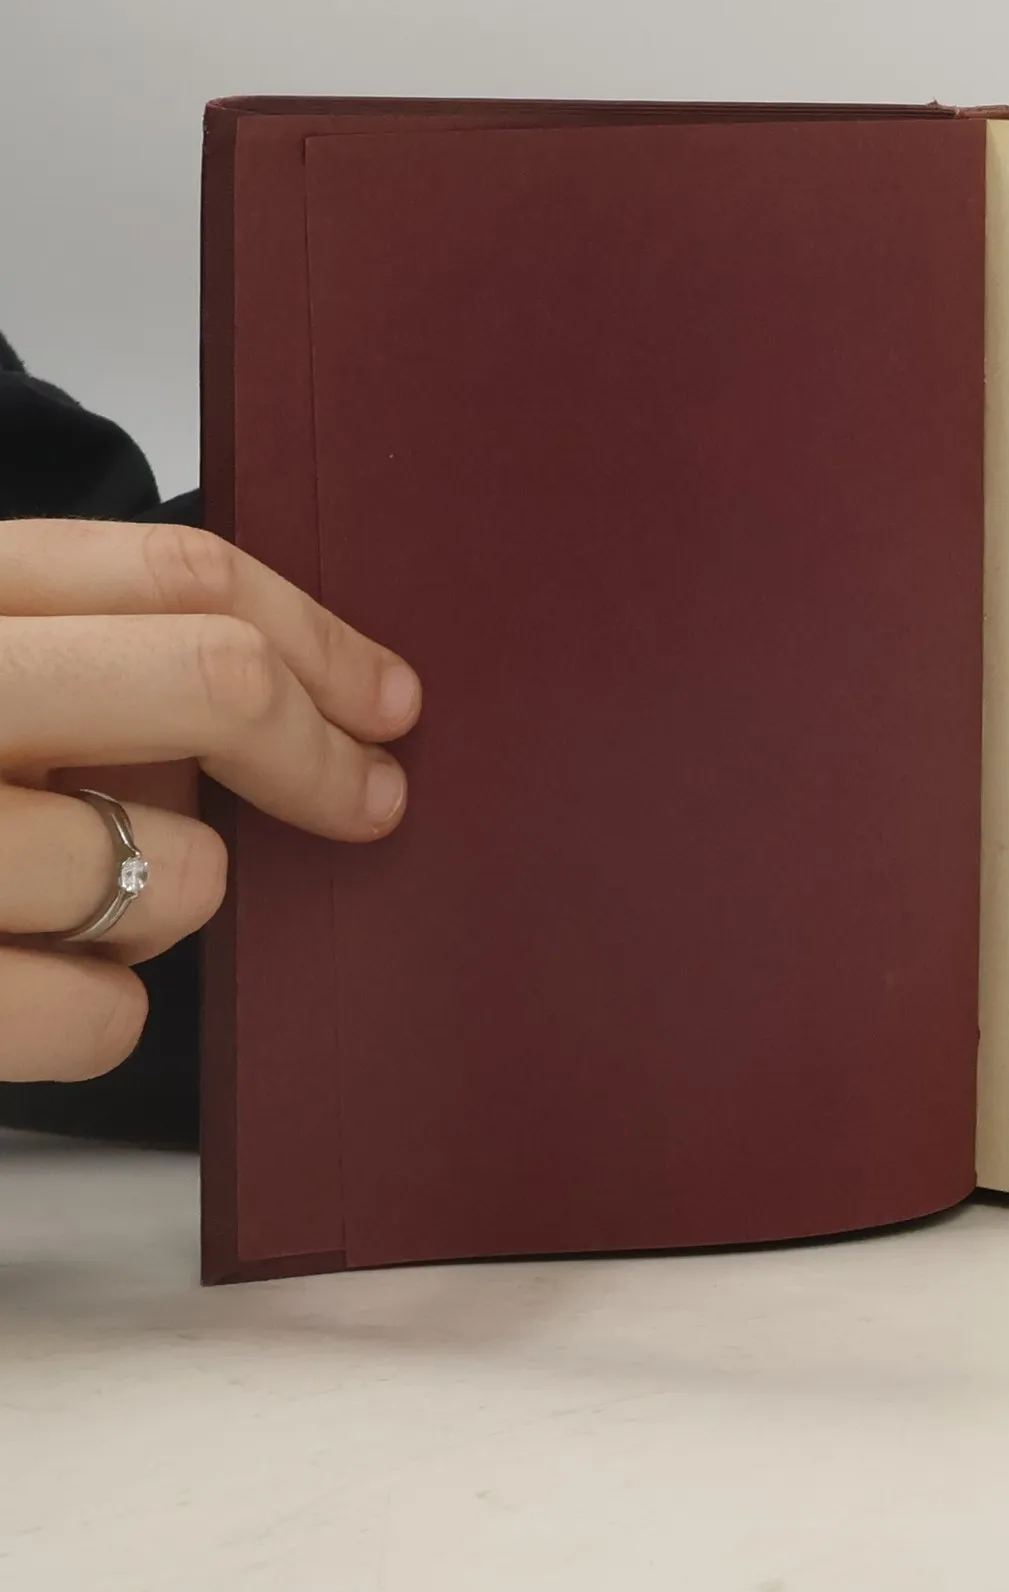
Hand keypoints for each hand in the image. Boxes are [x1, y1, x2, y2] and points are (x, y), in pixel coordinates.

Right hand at [0, 520, 419, 1082]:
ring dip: (178, 895)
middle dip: (321, 753)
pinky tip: (34, 986)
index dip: (320, 633)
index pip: (174, 573)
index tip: (390, 699)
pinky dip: (101, 1014)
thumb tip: (286, 706)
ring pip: (176, 871)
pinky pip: (104, 1018)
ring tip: (90, 900)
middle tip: (370, 799)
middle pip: (207, 680)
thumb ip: (62, 659)